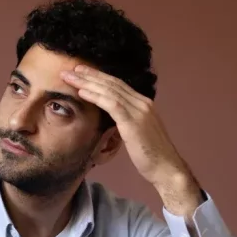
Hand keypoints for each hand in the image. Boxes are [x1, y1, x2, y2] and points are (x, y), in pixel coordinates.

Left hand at [61, 66, 202, 215]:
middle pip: (112, 83)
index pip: (118, 85)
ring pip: (109, 90)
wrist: (166, 168)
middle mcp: (142, 103)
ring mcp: (139, 111)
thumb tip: (113, 120)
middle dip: (90, 75)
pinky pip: (111, 104)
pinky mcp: (133, 122)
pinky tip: (81, 92)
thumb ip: (126, 122)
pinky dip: (95, 96)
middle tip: (71, 68)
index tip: (82, 72)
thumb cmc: (151, 156)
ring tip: (70, 76)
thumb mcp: (137, 133)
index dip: (99, 77)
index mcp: (143, 104)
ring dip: (87, 82)